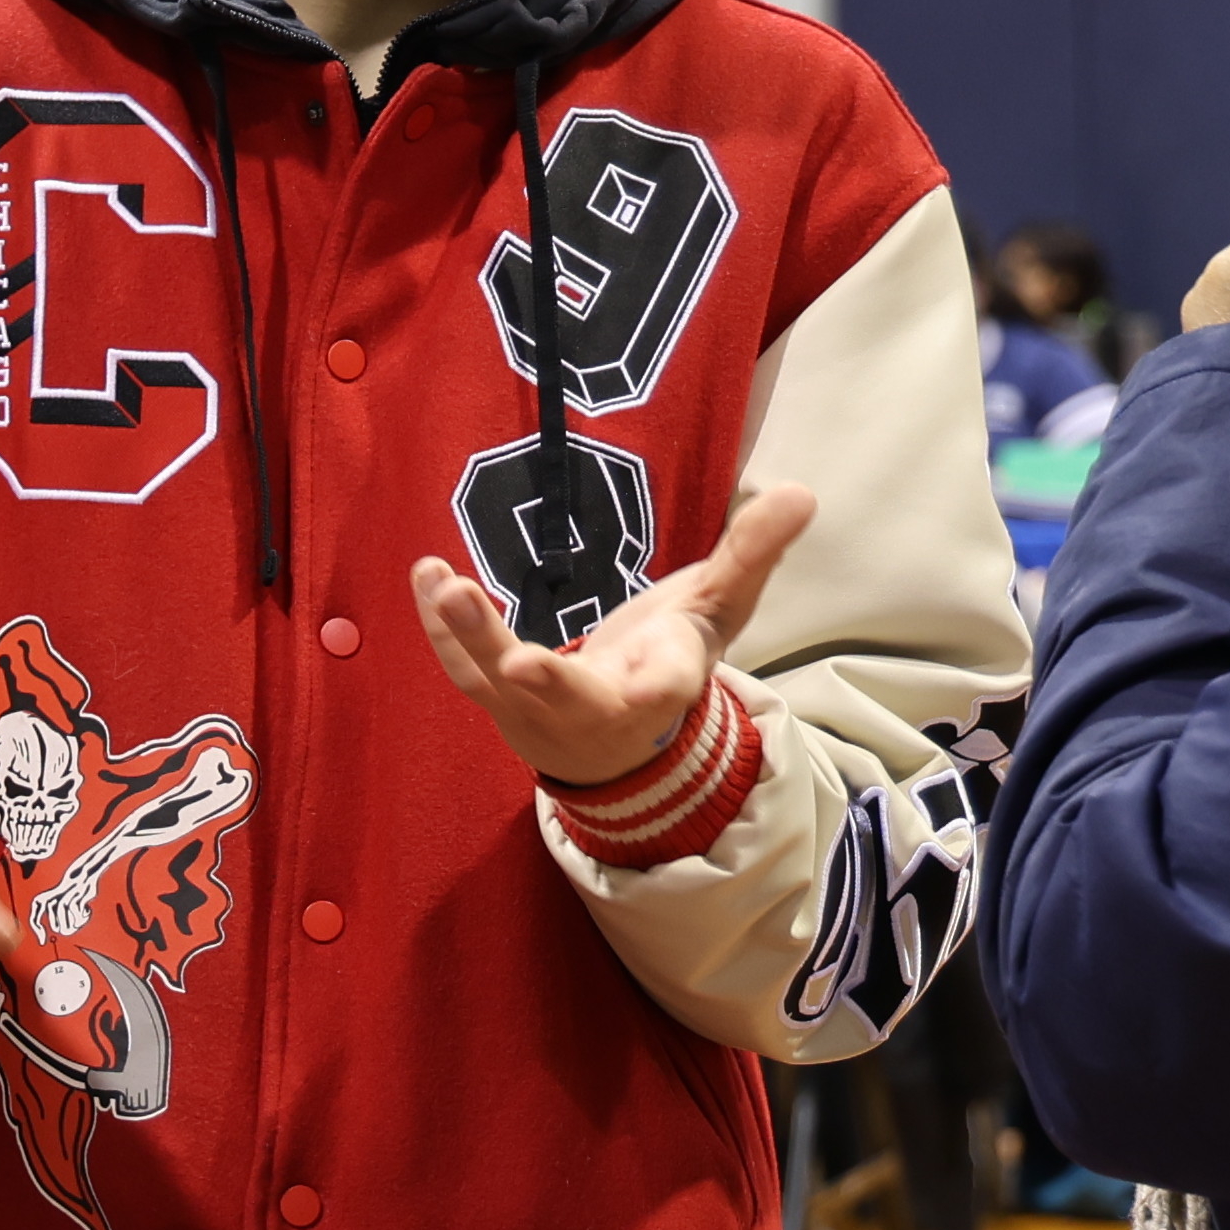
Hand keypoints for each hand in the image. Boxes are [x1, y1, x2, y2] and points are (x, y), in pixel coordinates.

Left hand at [411, 481, 816, 788]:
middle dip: (546, 683)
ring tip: (446, 586)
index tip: (666, 672)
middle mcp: (599, 713)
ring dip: (471, 640)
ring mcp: (539, 713)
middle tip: (517, 662)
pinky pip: (463, 668)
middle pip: (570, 699)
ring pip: (499, 685)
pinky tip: (425, 573)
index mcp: (661, 691)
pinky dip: (439, 627)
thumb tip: (803, 490)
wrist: (618, 740)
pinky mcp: (498, 700)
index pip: (669, 689)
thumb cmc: (672, 659)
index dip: (665, 681)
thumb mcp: (718, 608)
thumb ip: (753, 551)